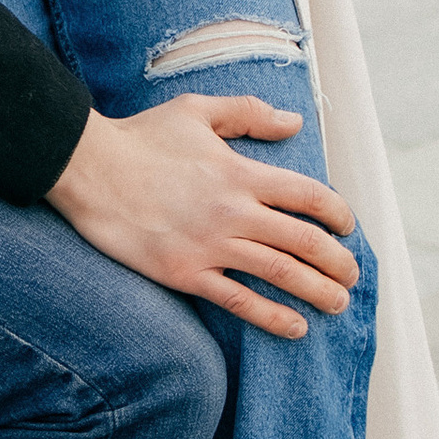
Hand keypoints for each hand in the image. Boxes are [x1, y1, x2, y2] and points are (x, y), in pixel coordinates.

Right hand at [48, 93, 357, 338]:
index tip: (347, 227)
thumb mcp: (196, 111)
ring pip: (280, 274)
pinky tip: (294, 327)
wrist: (87, 169)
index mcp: (240, 173)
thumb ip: (247, 114)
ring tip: (338, 304)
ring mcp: (210, 246)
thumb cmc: (140, 137)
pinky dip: (271, 317)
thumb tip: (294, 123)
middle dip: (338, 262)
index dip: (338, 214)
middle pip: (304, 241)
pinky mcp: (185, 273)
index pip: (308, 196)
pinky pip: (238, 301)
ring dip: (317, 292)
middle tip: (352, 277)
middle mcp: (233, 212)